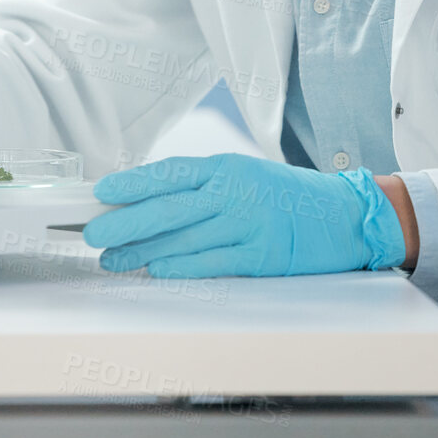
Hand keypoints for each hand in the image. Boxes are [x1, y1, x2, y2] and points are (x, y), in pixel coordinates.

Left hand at [84, 153, 407, 278]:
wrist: (344, 215)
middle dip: (125, 220)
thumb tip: (150, 200)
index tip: (101, 191)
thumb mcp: (245, 175)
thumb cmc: (288, 197)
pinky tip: (156, 269)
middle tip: (93, 231)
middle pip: (169, 207)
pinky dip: (181, 266)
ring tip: (113, 259)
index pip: (170, 172)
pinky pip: (213, 262)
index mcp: (227, 167)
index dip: (132, 182)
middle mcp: (234, 192)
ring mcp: (248, 224)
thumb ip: (204, 187)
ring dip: (143, 250)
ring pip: (184, 237)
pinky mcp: (262, 256)